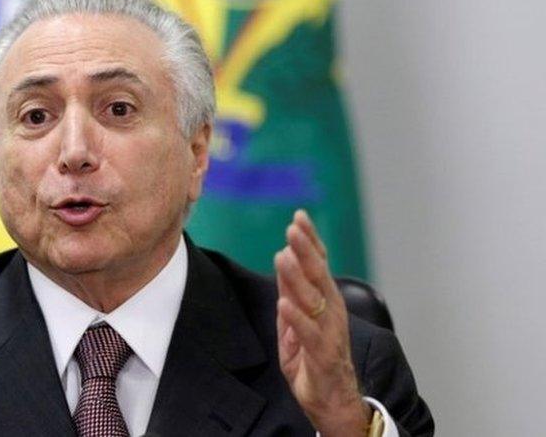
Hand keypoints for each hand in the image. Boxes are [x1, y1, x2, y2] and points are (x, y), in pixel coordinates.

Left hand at [275, 210, 370, 436]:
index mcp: (325, 299)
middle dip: (306, 249)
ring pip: (314, 299)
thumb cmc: (313, 357)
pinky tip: (284, 303)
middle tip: (294, 227)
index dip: (310, 240)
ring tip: (283, 255)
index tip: (299, 216)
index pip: (319, 264)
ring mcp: (329, 331)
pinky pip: (308, 333)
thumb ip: (291, 290)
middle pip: (318, 275)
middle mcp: (331, 310)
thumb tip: (283, 257)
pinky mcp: (322, 354)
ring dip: (298, 277)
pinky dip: (295, 318)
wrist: (332, 400)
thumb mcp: (296, 318)